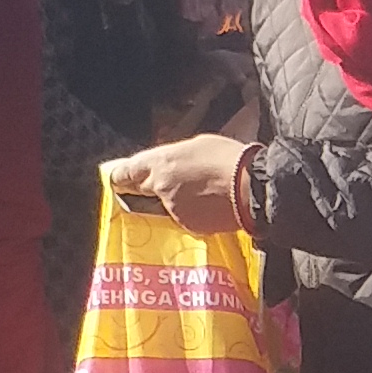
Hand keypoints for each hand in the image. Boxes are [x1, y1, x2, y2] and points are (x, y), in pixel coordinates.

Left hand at [104, 134, 256, 235]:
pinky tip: (209, 206)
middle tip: (153, 186)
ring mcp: (173, 210)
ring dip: (172, 202)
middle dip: (143, 189)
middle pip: (140, 191)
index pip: (126, 172)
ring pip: (163, 207)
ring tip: (197, 194)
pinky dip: (191, 214)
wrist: (253, 188)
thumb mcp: (197, 145)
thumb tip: (170, 165)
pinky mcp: (189, 226)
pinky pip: (183, 219)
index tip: (118, 178)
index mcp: (160, 162)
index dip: (121, 175)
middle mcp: (160, 187)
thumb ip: (175, 157)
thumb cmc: (229, 159)